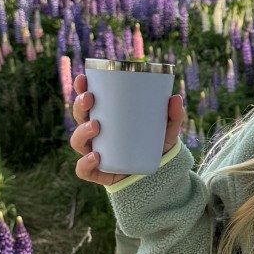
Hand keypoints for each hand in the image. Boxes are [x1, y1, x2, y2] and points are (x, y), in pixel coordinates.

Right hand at [70, 69, 184, 187]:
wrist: (158, 174)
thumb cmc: (156, 145)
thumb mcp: (166, 129)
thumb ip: (173, 116)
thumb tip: (175, 99)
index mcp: (105, 116)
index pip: (88, 100)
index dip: (81, 89)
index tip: (83, 79)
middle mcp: (95, 133)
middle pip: (80, 117)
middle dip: (80, 106)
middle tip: (91, 99)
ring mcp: (94, 152)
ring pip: (77, 141)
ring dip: (82, 132)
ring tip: (96, 126)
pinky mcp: (98, 172)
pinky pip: (83, 170)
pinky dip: (85, 163)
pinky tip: (95, 156)